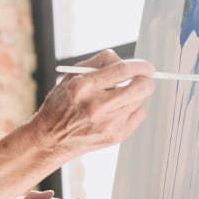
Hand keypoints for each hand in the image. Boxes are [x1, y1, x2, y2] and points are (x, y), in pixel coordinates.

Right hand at [29, 50, 154, 157]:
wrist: (51, 138)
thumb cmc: (62, 102)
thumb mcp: (72, 75)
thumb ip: (99, 63)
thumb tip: (126, 61)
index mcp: (83, 86)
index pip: (122, 70)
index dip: (140, 66)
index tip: (146, 66)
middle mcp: (96, 106)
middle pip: (139, 88)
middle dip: (147, 80)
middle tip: (145, 77)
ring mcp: (108, 124)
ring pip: (139, 100)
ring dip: (135, 94)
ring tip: (119, 96)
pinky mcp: (115, 136)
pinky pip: (138, 115)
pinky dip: (132, 108)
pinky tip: (117, 110)